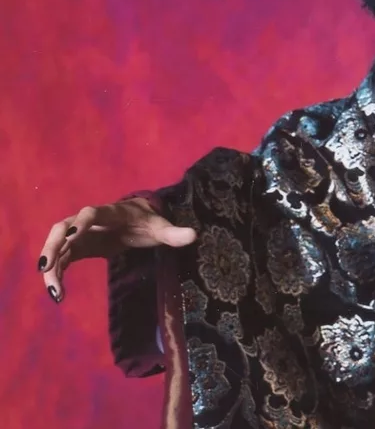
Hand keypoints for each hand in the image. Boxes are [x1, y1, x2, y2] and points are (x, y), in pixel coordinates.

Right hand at [38, 198, 196, 302]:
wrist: (139, 219)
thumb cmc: (150, 222)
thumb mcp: (162, 227)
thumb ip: (174, 233)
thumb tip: (194, 235)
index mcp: (111, 213)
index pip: (92, 214)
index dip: (82, 223)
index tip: (73, 236)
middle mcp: (90, 221)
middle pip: (63, 227)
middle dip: (53, 245)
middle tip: (47, 268)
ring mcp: (81, 234)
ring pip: (57, 244)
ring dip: (50, 263)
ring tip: (53, 290)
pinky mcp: (79, 247)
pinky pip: (62, 258)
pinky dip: (56, 273)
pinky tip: (58, 293)